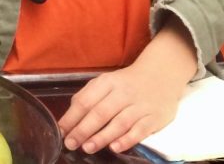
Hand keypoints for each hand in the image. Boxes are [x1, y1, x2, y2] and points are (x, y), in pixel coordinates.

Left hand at [58, 62, 184, 153]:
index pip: (85, 101)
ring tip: (87, 148)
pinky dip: (127, 140)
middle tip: (71, 143)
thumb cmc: (127, 82)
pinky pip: (139, 131)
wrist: (162, 74)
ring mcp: (140, 106)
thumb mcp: (106, 82)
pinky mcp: (155, 118)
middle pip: (100, 113)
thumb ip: (88, 96)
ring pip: (119, 123)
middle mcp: (123, 93)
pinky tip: (114, 148)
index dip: (72, 117)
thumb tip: (71, 116)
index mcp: (107, 83)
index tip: (61, 131)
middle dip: (83, 130)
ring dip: (102, 137)